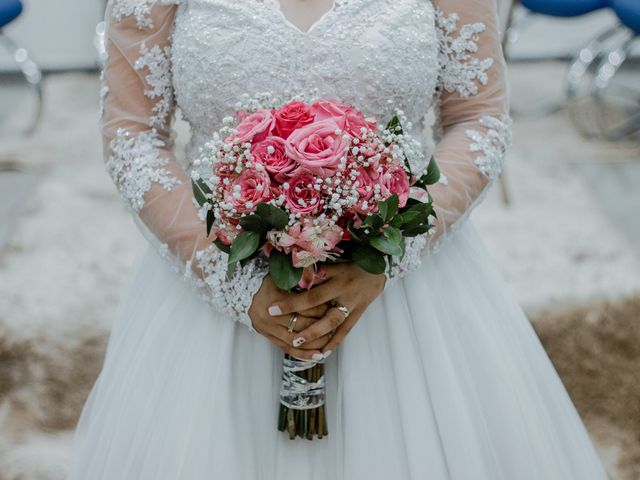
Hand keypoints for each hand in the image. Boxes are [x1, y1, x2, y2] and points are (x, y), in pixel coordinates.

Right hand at [249, 275, 329, 360]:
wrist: (241, 293)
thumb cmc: (266, 282)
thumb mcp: (280, 275)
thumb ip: (298, 276)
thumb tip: (317, 275)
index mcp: (276, 298)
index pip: (304, 305)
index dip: (321, 307)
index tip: (334, 307)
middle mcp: (271, 316)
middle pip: (302, 324)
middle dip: (321, 326)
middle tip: (337, 325)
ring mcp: (269, 328)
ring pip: (296, 340)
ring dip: (314, 343)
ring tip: (330, 343)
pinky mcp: (269, 337)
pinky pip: (287, 349)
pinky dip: (303, 354)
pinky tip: (317, 356)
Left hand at [267, 263, 385, 356]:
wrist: (379, 266)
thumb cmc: (351, 263)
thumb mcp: (333, 264)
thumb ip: (314, 273)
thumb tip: (293, 280)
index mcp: (336, 280)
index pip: (311, 294)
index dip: (292, 302)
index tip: (273, 308)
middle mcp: (345, 294)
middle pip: (323, 314)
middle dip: (305, 326)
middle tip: (289, 337)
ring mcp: (353, 305)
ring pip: (334, 324)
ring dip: (317, 336)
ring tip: (300, 346)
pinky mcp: (358, 313)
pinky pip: (346, 330)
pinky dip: (334, 342)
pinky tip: (323, 352)